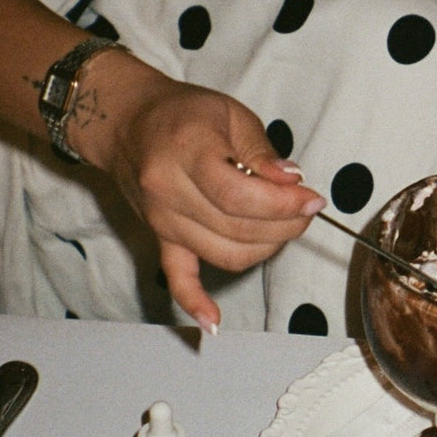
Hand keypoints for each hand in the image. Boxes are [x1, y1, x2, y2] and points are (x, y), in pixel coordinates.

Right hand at [80, 58, 325, 329]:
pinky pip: (177, 277)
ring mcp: (162, 220)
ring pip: (225, 255)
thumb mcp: (230, 114)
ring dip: (265, 249)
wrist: (126, 121)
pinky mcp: (160, 238)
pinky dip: (194, 302)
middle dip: (285, 225)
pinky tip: (214, 323)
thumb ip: (262, 153)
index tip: (311, 198)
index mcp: (187, 151)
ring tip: (283, 227)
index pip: (241, 196)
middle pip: (238, 229)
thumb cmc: (183, 113)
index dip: (284, 205)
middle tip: (305, 209)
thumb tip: (292, 183)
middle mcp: (169, 191)